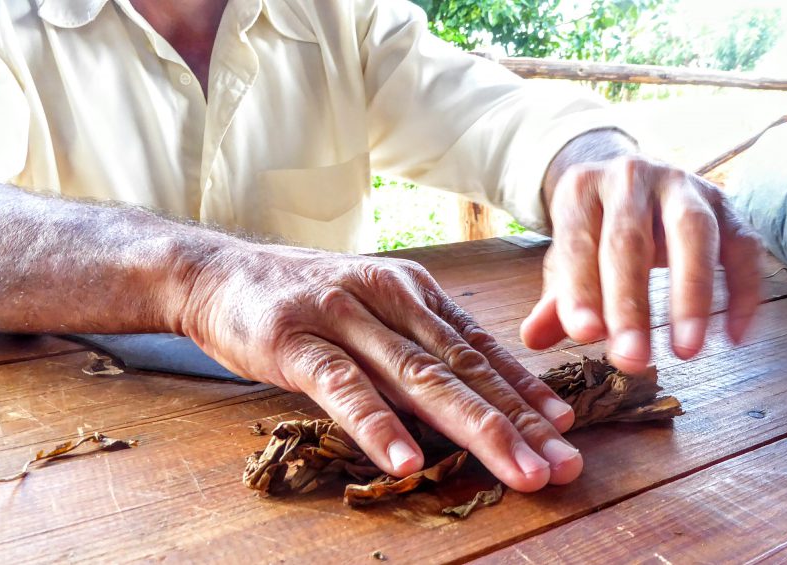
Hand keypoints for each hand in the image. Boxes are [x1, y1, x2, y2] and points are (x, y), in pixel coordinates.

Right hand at [175, 243, 582, 491]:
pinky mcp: (295, 339)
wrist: (218, 272)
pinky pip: (344, 387)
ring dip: (475, 428)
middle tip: (564, 465)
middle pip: (464, 368)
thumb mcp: (372, 312)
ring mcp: (343, 316)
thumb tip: (478, 396)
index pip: (481, 349)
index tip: (568, 430)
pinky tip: (408, 460)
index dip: (527, 391)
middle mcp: (388, 298)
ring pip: (420, 378)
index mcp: (414, 291)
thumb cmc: (303, 299)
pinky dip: (378, 425)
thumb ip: (418, 348)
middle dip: (520, 421)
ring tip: (518, 470)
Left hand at [521, 152, 762, 372]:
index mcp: (582, 189)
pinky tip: (735, 337)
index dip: (581, 290)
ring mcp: (684, 185)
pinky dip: (743, 292)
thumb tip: (532, 338)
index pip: (578, 242)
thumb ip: (555, 299)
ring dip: (692, 296)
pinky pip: (742, 246)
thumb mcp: (567, 258)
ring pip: (694, 233)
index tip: (585, 335)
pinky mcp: (727, 204)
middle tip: (632, 359)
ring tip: (687, 351)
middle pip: (631, 240)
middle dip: (631, 305)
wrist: (633, 181)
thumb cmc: (596, 231)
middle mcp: (632, 178)